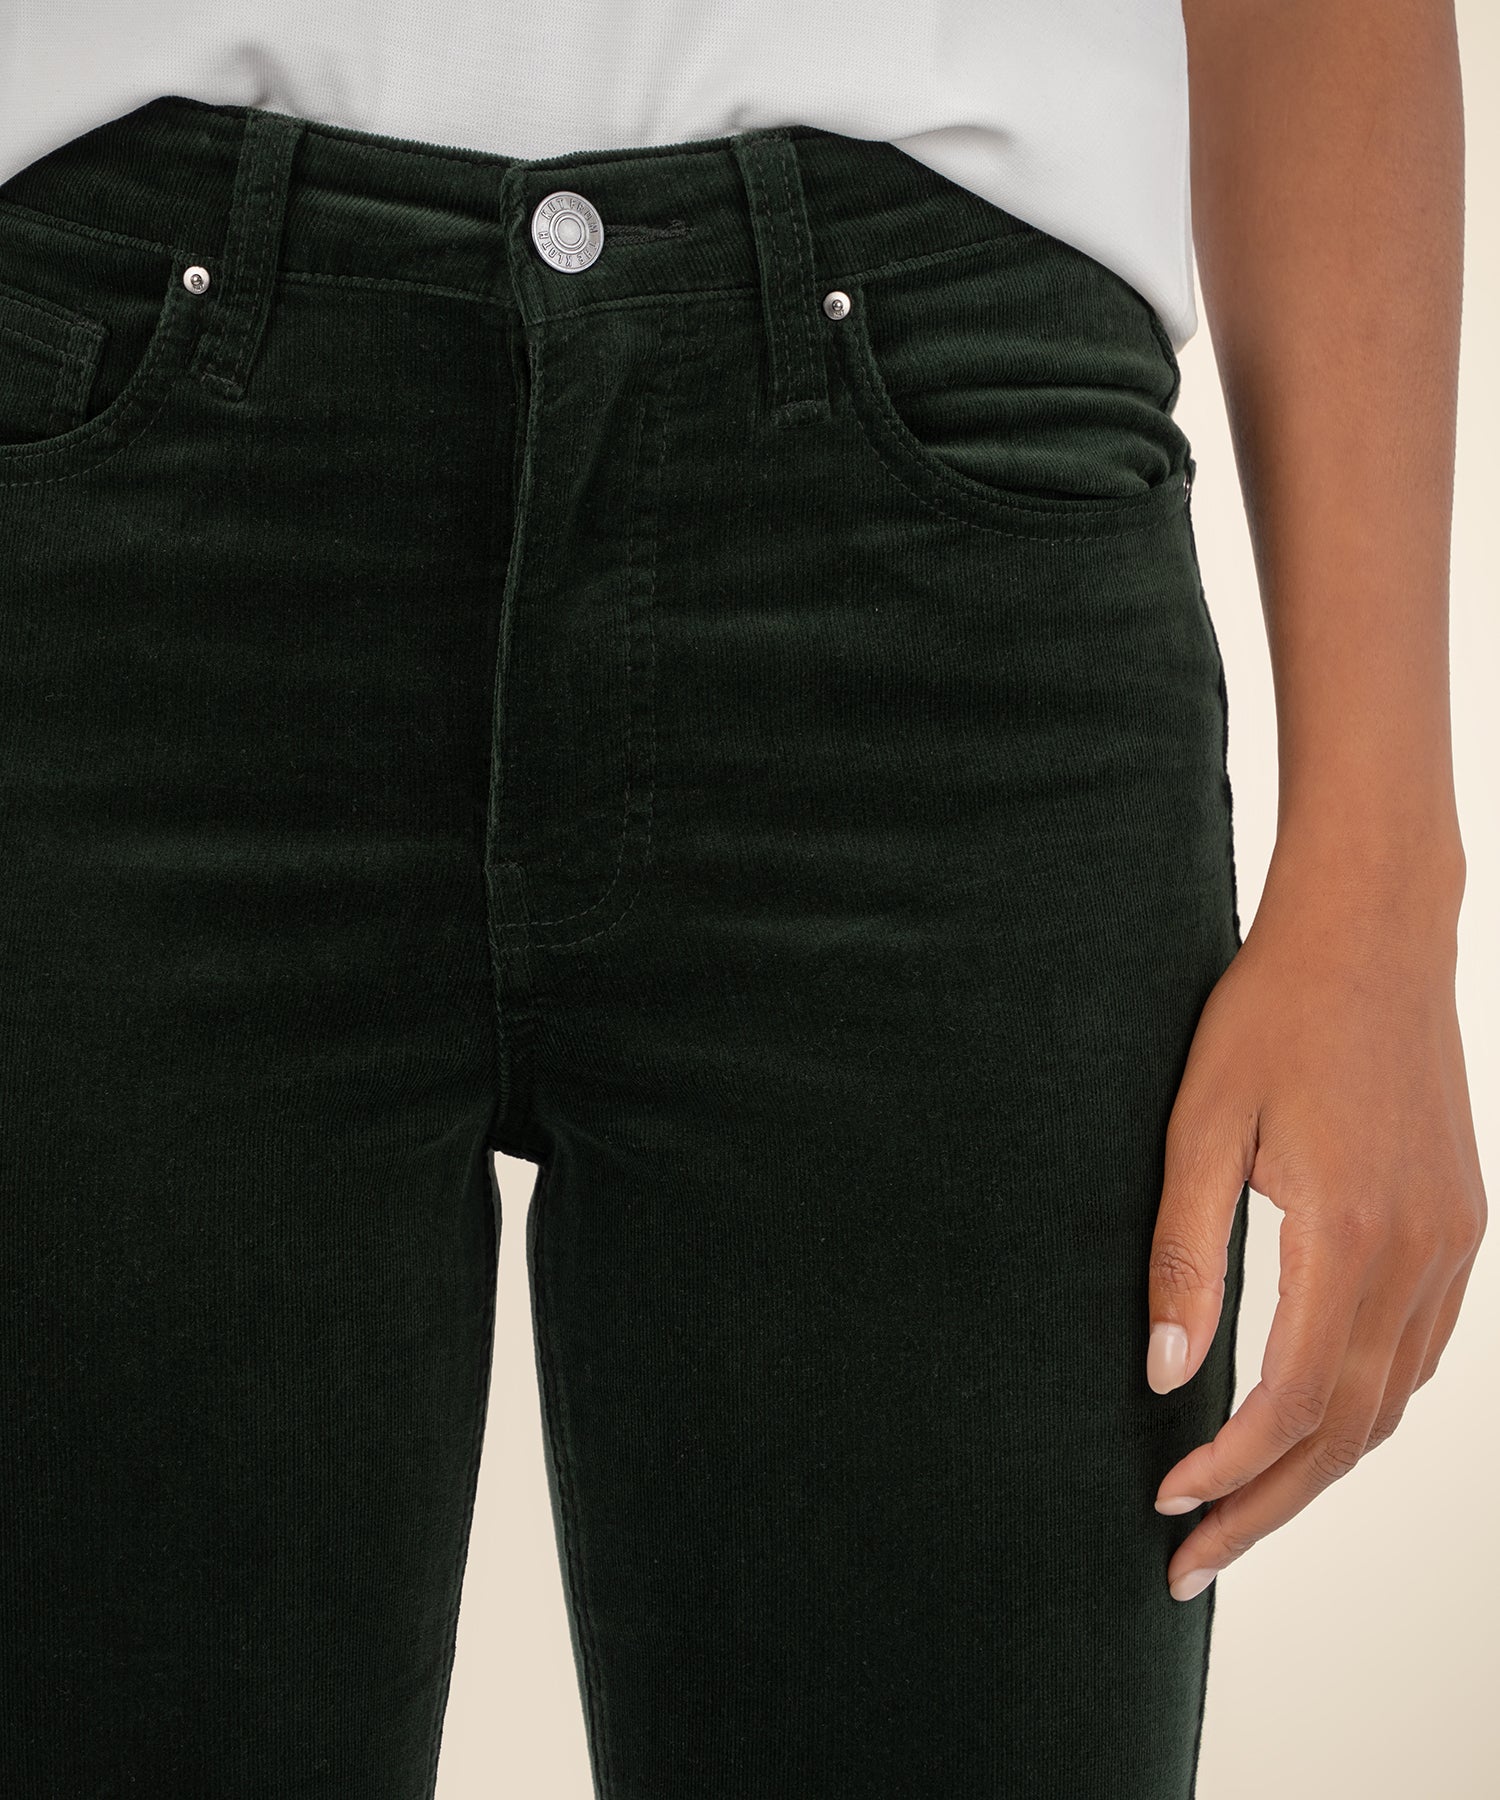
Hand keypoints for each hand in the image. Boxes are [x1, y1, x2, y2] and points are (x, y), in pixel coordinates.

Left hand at [1144, 838, 1485, 1601]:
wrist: (1372, 930)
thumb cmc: (1270, 1013)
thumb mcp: (1199, 1125)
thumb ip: (1184, 1256)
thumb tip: (1161, 1375)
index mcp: (1353, 1233)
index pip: (1293, 1403)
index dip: (1228, 1470)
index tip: (1162, 1504)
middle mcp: (1422, 1254)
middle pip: (1349, 1430)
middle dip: (1268, 1507)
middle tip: (1191, 1562)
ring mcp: (1454, 1243)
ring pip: (1391, 1402)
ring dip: (1316, 1469)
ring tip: (1240, 1511)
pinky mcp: (1460, 1224)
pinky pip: (1419, 1353)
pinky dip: (1362, 1408)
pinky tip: (1310, 1425)